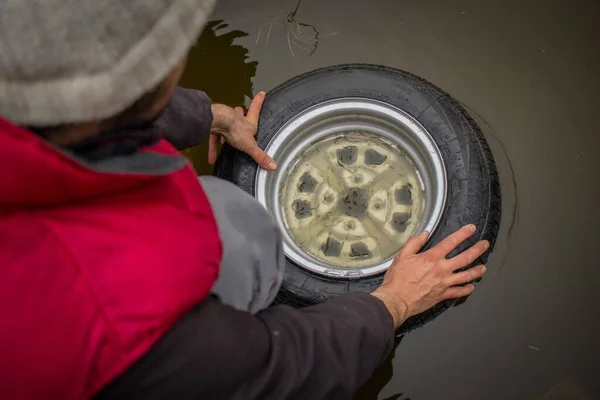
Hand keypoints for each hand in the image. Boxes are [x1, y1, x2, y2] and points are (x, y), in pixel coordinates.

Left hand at [208, 92, 276, 170]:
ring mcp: (225, 119)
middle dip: (240, 115)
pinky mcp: (214, 124)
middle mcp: (237, 118)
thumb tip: (274, 166)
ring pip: (226, 123)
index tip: (261, 92)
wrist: (217, 122)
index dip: (259, 101)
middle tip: (240, 117)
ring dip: (225, 132)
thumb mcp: (250, 146)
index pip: (256, 109)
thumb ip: (260, 156)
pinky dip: (213, 148)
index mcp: (248, 122)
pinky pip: (214, 136)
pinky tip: (211, 159)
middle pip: (239, 113)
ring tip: (224, 143)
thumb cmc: (235, 130)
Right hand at [371, 224, 488, 328]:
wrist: (397, 300)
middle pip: (465, 258)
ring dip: (477, 270)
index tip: (471, 229)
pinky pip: (459, 292)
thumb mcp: (402, 255)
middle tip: (485, 244)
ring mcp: (444, 283)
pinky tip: (471, 287)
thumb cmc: (398, 279)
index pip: (451, 242)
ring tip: (483, 267)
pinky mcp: (442, 295)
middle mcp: (441, 269)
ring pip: (466, 276)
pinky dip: (467, 289)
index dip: (463, 234)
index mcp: (432, 258)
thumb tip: (424, 234)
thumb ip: (414, 243)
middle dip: (478, 249)